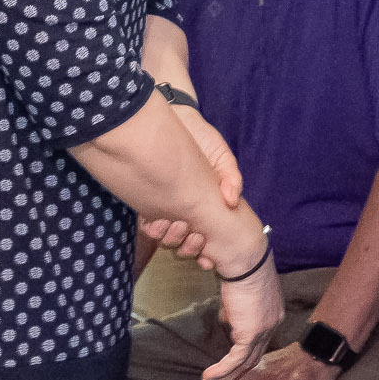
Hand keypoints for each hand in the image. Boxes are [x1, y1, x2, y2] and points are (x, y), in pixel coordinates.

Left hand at [142, 103, 245, 262]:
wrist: (173, 120)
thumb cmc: (202, 139)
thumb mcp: (222, 156)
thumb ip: (230, 177)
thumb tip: (231, 201)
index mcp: (204, 207)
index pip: (206, 239)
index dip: (205, 255)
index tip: (207, 259)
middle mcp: (185, 212)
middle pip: (184, 245)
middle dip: (188, 248)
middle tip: (194, 237)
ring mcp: (166, 207)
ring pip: (165, 238)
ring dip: (171, 239)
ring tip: (175, 226)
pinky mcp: (147, 200)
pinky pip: (147, 224)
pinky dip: (151, 228)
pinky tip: (156, 221)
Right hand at [201, 254, 282, 379]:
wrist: (245, 260)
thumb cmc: (241, 269)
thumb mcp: (239, 295)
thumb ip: (235, 311)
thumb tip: (228, 321)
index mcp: (272, 315)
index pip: (259, 342)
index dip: (244, 356)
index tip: (229, 368)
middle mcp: (272, 325)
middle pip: (254, 357)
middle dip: (236, 374)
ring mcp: (264, 330)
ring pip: (246, 362)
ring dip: (227, 378)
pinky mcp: (252, 332)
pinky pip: (236, 358)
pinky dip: (222, 369)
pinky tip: (209, 376)